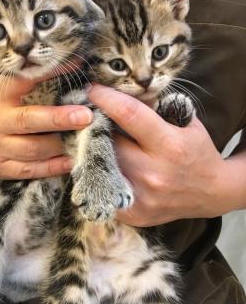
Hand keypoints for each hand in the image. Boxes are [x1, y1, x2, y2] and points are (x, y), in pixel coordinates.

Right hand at [0, 77, 92, 178]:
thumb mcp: (5, 85)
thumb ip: (35, 77)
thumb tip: (74, 65)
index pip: (26, 81)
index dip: (51, 75)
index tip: (77, 69)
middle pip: (30, 121)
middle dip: (59, 119)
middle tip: (86, 116)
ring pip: (33, 150)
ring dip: (60, 146)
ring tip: (83, 139)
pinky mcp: (0, 168)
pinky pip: (29, 170)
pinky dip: (51, 167)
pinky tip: (70, 161)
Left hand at [89, 84, 232, 226]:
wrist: (211, 192)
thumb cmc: (196, 152)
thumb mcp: (186, 123)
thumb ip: (157, 108)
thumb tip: (122, 92)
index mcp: (169, 145)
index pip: (129, 115)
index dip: (106, 99)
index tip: (92, 89)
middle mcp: (154, 172)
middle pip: (109, 143)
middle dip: (98, 128)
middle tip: (91, 119)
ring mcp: (142, 196)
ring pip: (102, 167)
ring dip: (96, 153)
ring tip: (96, 143)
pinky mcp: (134, 214)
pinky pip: (105, 190)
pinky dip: (101, 177)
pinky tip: (104, 167)